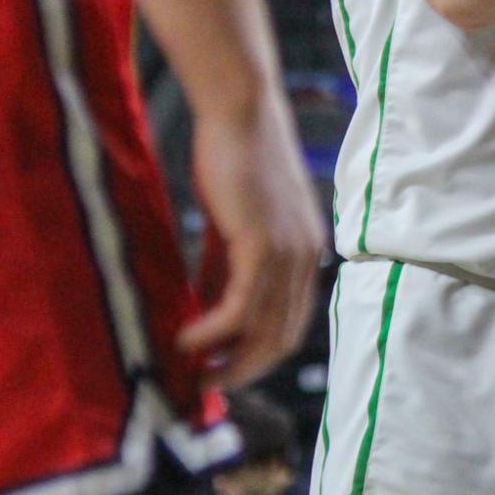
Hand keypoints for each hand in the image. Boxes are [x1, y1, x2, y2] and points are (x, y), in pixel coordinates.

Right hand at [178, 89, 323, 387]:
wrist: (239, 110)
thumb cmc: (232, 158)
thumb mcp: (231, 223)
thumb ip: (223, 264)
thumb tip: (206, 305)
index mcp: (306, 254)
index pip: (291, 322)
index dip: (259, 353)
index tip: (225, 369)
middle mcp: (306, 258)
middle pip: (282, 337)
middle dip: (246, 368)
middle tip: (208, 384)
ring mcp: (289, 253)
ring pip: (263, 328)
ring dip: (227, 358)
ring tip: (192, 370)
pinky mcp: (263, 244)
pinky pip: (240, 307)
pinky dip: (213, 331)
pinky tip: (187, 338)